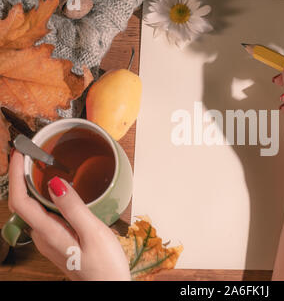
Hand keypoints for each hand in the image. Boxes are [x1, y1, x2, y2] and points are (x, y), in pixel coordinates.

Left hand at [8, 151, 130, 280]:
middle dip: (21, 176)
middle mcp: (43, 236)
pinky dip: (44, 196)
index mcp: (49, 233)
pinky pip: (44, 214)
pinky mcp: (59, 240)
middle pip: (22, 203)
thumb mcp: (93, 233)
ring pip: (33, 208)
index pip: (21, 200)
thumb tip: (55, 183)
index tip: (19, 154)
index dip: (16, 175)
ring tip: (40, 166)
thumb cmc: (105, 266)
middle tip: (29, 154)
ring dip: (32, 185)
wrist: (109, 287)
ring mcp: (50, 239)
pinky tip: (57, 190)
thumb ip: (73, 208)